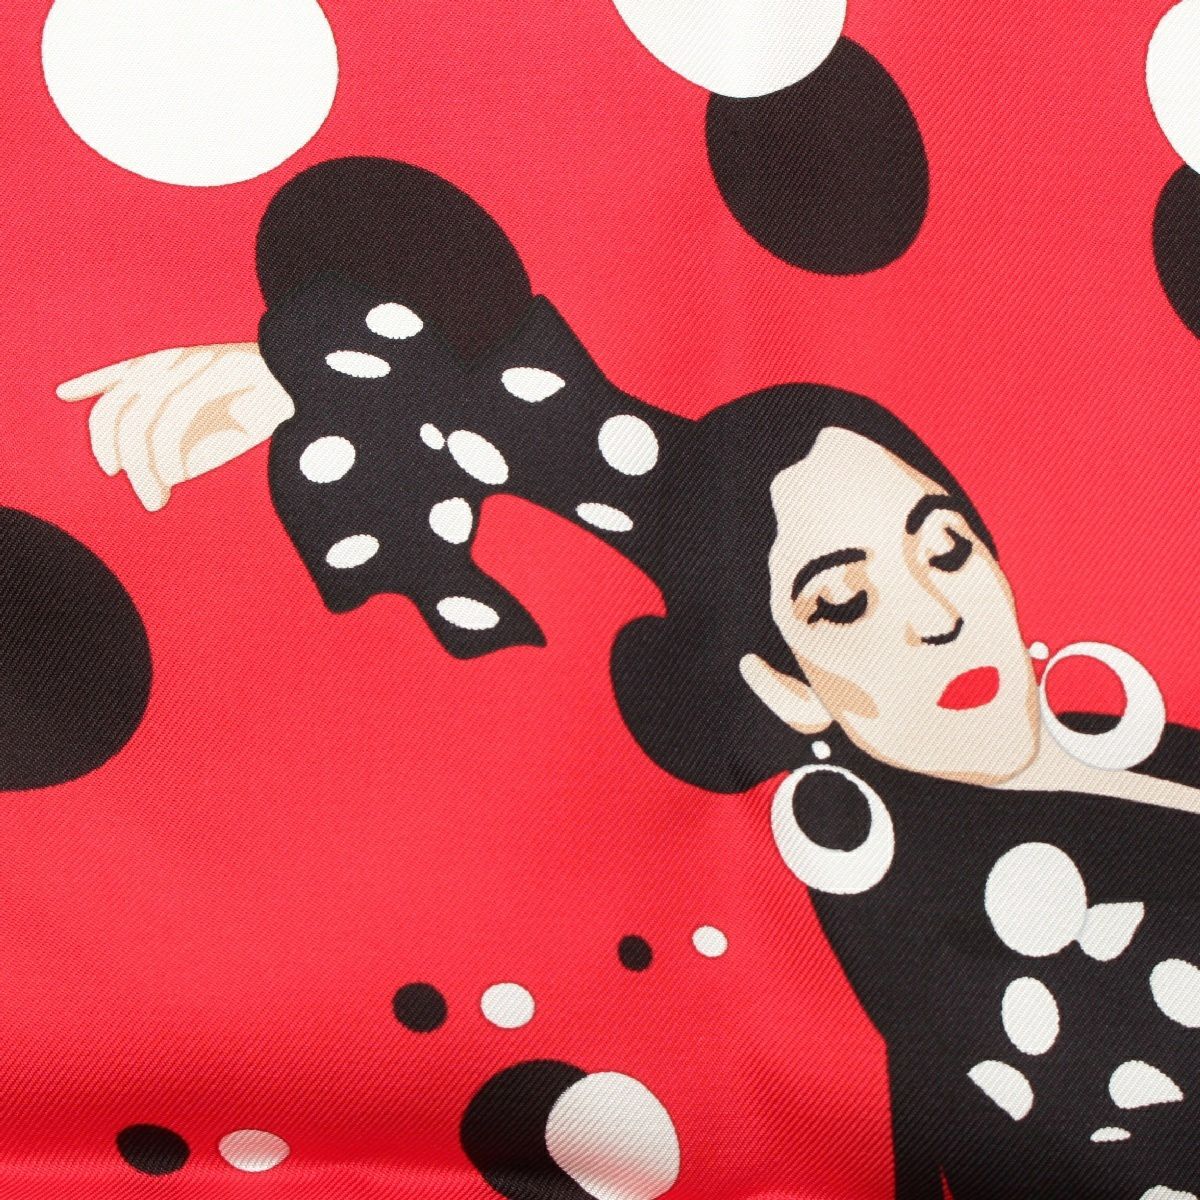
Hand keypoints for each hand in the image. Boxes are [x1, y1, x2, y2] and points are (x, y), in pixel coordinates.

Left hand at [57, 343, 294, 510]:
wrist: (325, 390)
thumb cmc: (274, 414)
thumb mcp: (221, 430)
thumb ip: (187, 445)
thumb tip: (163, 473)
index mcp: (178, 366)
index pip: (120, 373)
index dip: (89, 382)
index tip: (64, 393)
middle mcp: (179, 361)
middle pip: (117, 404)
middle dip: (108, 447)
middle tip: (124, 482)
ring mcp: (196, 366)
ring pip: (140, 418)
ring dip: (139, 467)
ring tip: (153, 500)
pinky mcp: (215, 376)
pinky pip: (170, 419)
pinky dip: (163, 458)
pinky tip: (171, 480)